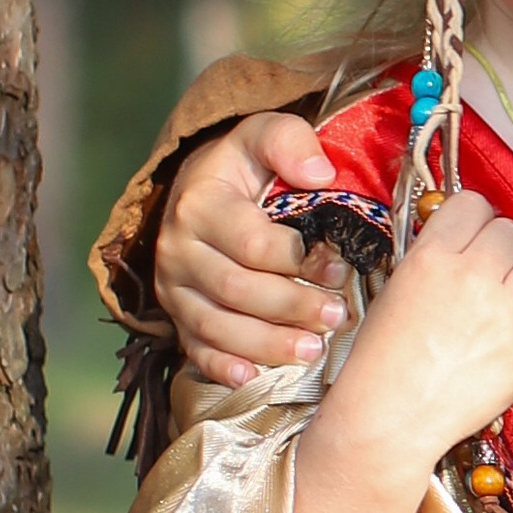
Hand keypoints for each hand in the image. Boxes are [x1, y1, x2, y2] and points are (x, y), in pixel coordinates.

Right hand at [158, 114, 349, 384]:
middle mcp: (178, 248)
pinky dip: (221, 367)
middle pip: (236, 289)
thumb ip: (289, 142)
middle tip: (336, 317)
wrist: (198, 188)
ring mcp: (173, 287)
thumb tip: (320, 174)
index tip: (339, 269)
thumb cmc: (243, 167)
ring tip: (311, 351)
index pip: (251, 243)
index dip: (298, 261)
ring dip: (266, 344)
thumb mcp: (264, 134)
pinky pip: (193, 349)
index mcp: (201, 204)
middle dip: (290, 307)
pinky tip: (252, 378)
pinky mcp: (175, 315)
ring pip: (216, 326)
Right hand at [338, 191, 512, 466]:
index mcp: (431, 256)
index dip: (477, 223)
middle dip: (502, 254)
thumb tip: (465, 247)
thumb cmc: (379, 363)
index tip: (475, 241)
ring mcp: (505, 312)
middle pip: (511, 232)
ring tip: (511, 311)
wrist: (388, 420)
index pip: (473, 204)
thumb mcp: (393, 292)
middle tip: (491, 281)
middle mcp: (472, 274)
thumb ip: (432, 261)